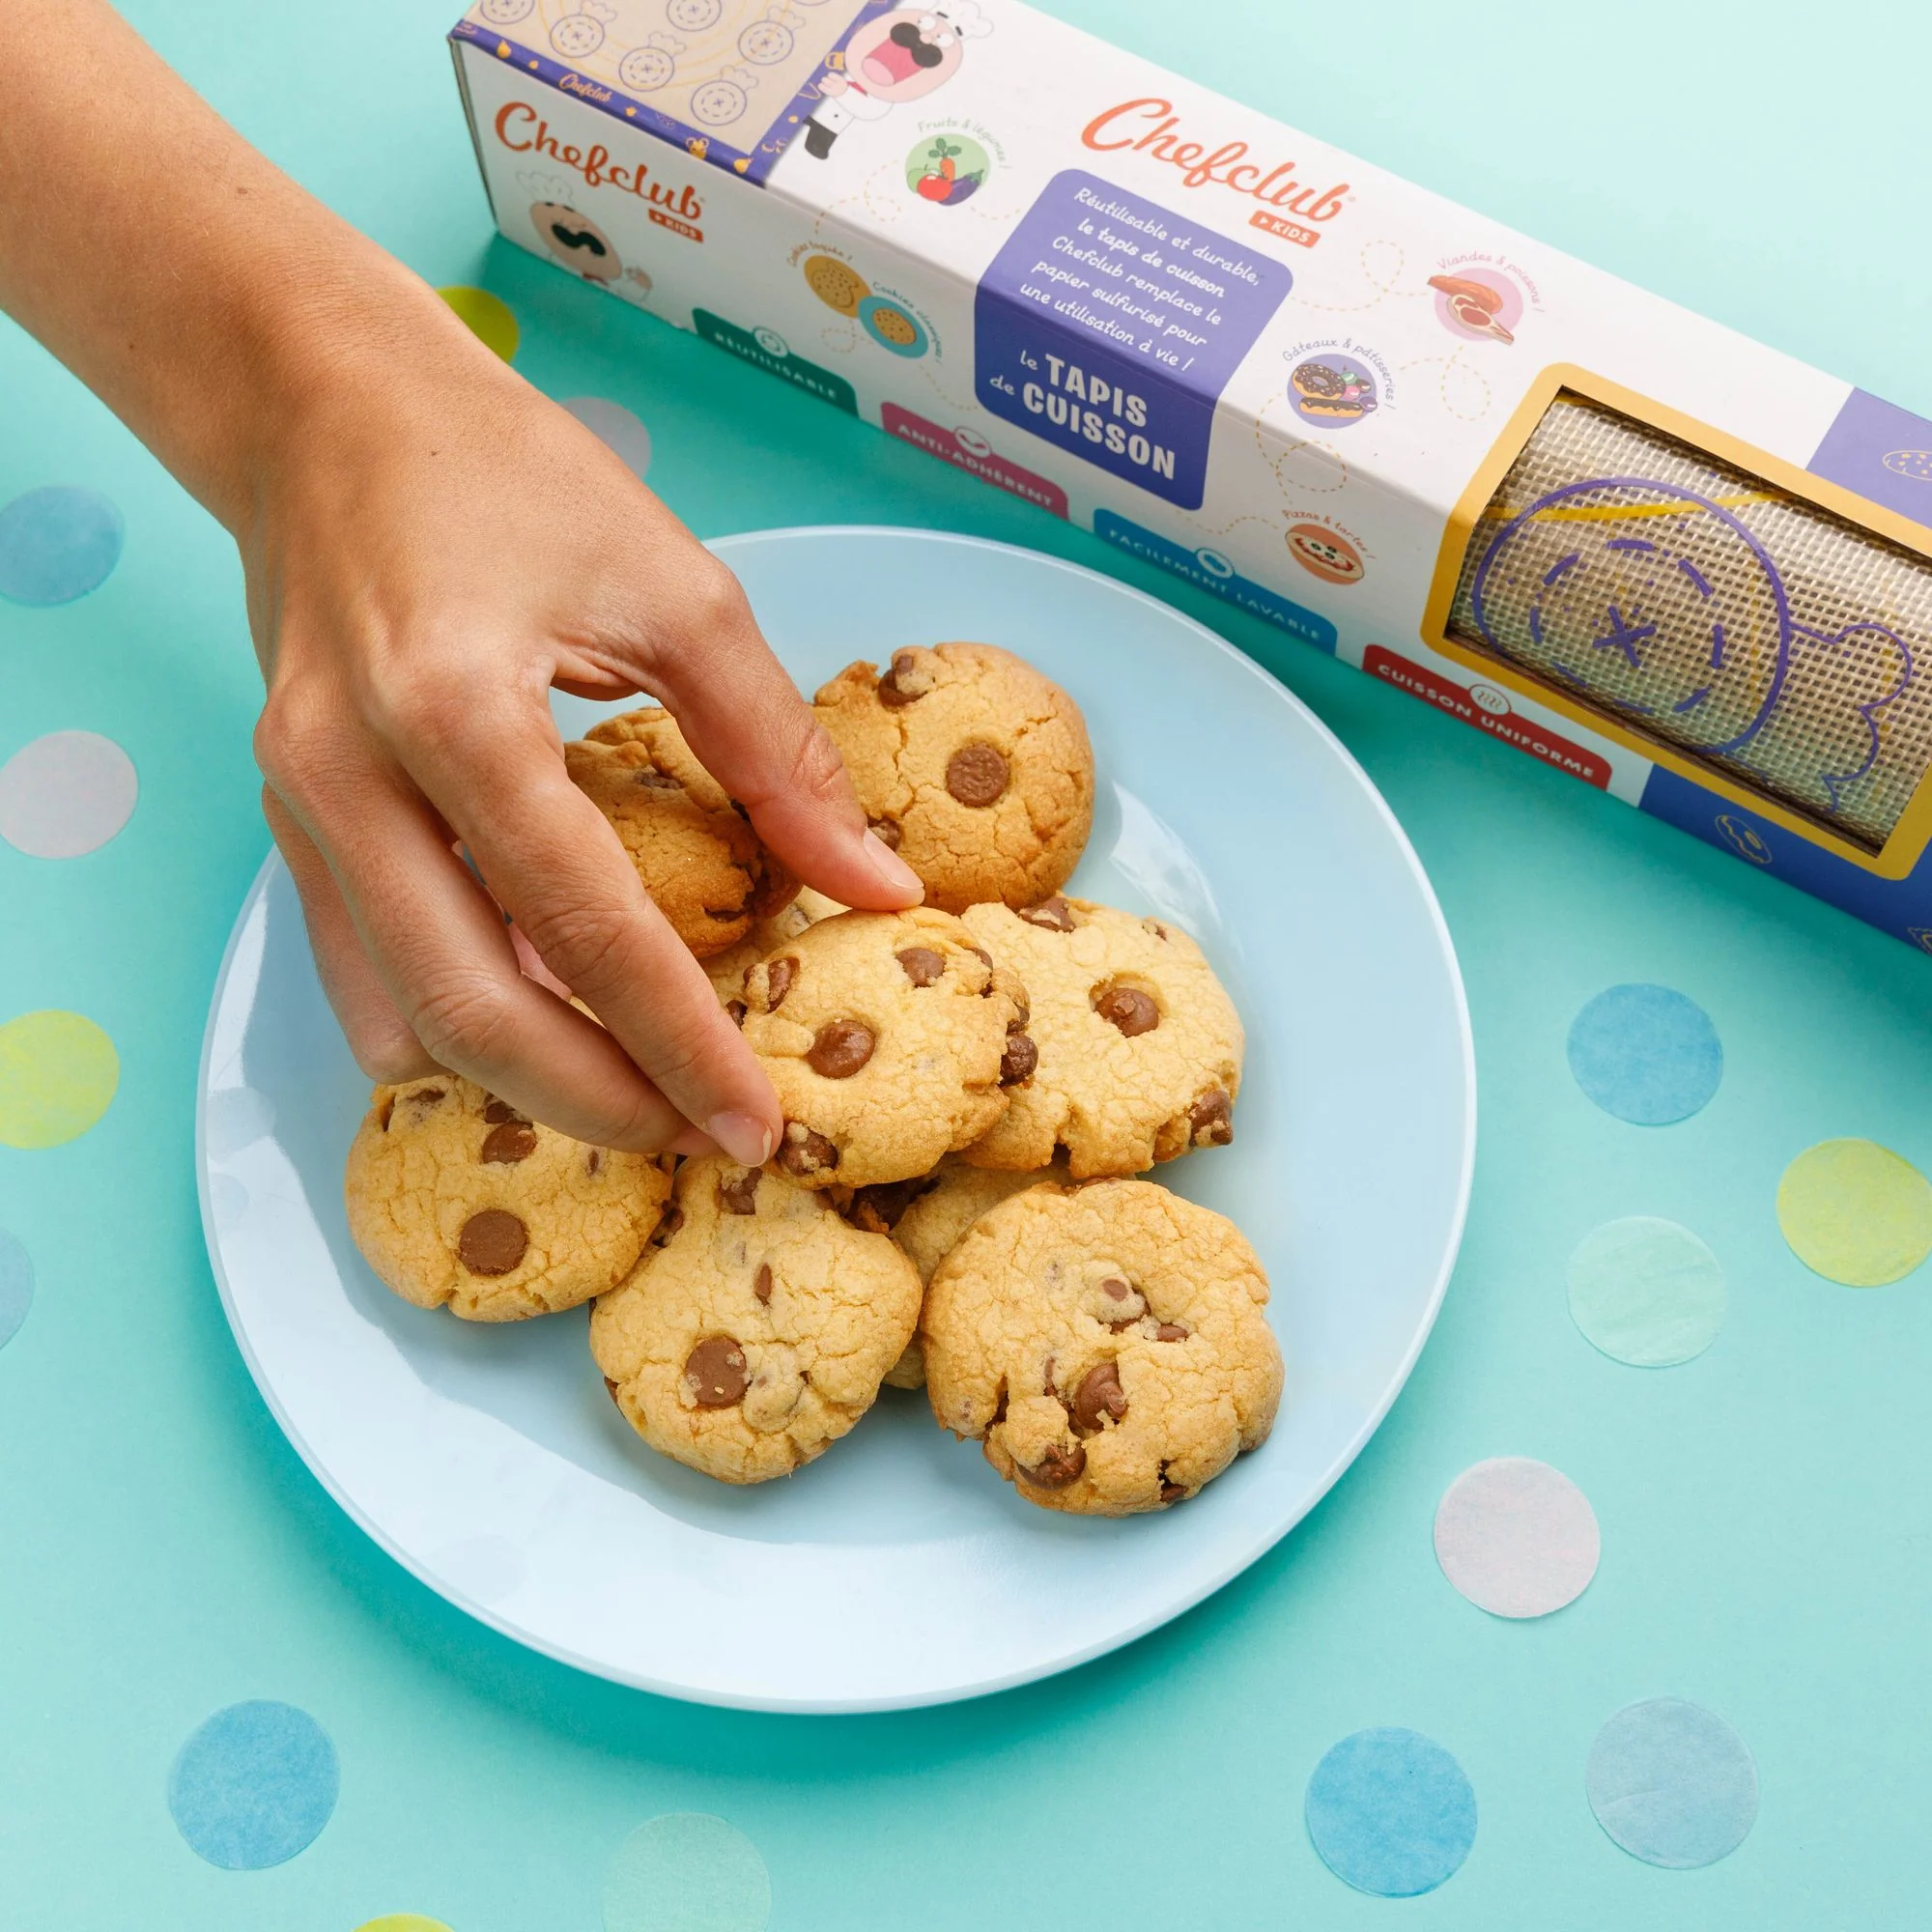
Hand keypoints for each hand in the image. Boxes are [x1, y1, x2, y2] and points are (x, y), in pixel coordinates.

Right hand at [248, 297, 921, 1161]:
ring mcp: (300, 808)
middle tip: (700, 1142)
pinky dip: (450, 1026)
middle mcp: (352, 776)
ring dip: (524, 1080)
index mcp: (455, 708)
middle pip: (472, 1009)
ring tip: (638, 1099)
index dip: (678, 1044)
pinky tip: (539, 1037)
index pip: (585, 927)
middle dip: (599, 1100)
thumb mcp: (677, 591)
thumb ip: (779, 754)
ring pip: (406, 1014)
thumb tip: (873, 885)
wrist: (326, 410)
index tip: (753, 1124)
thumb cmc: (508, 478)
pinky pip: (359, 973)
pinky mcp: (287, 821)